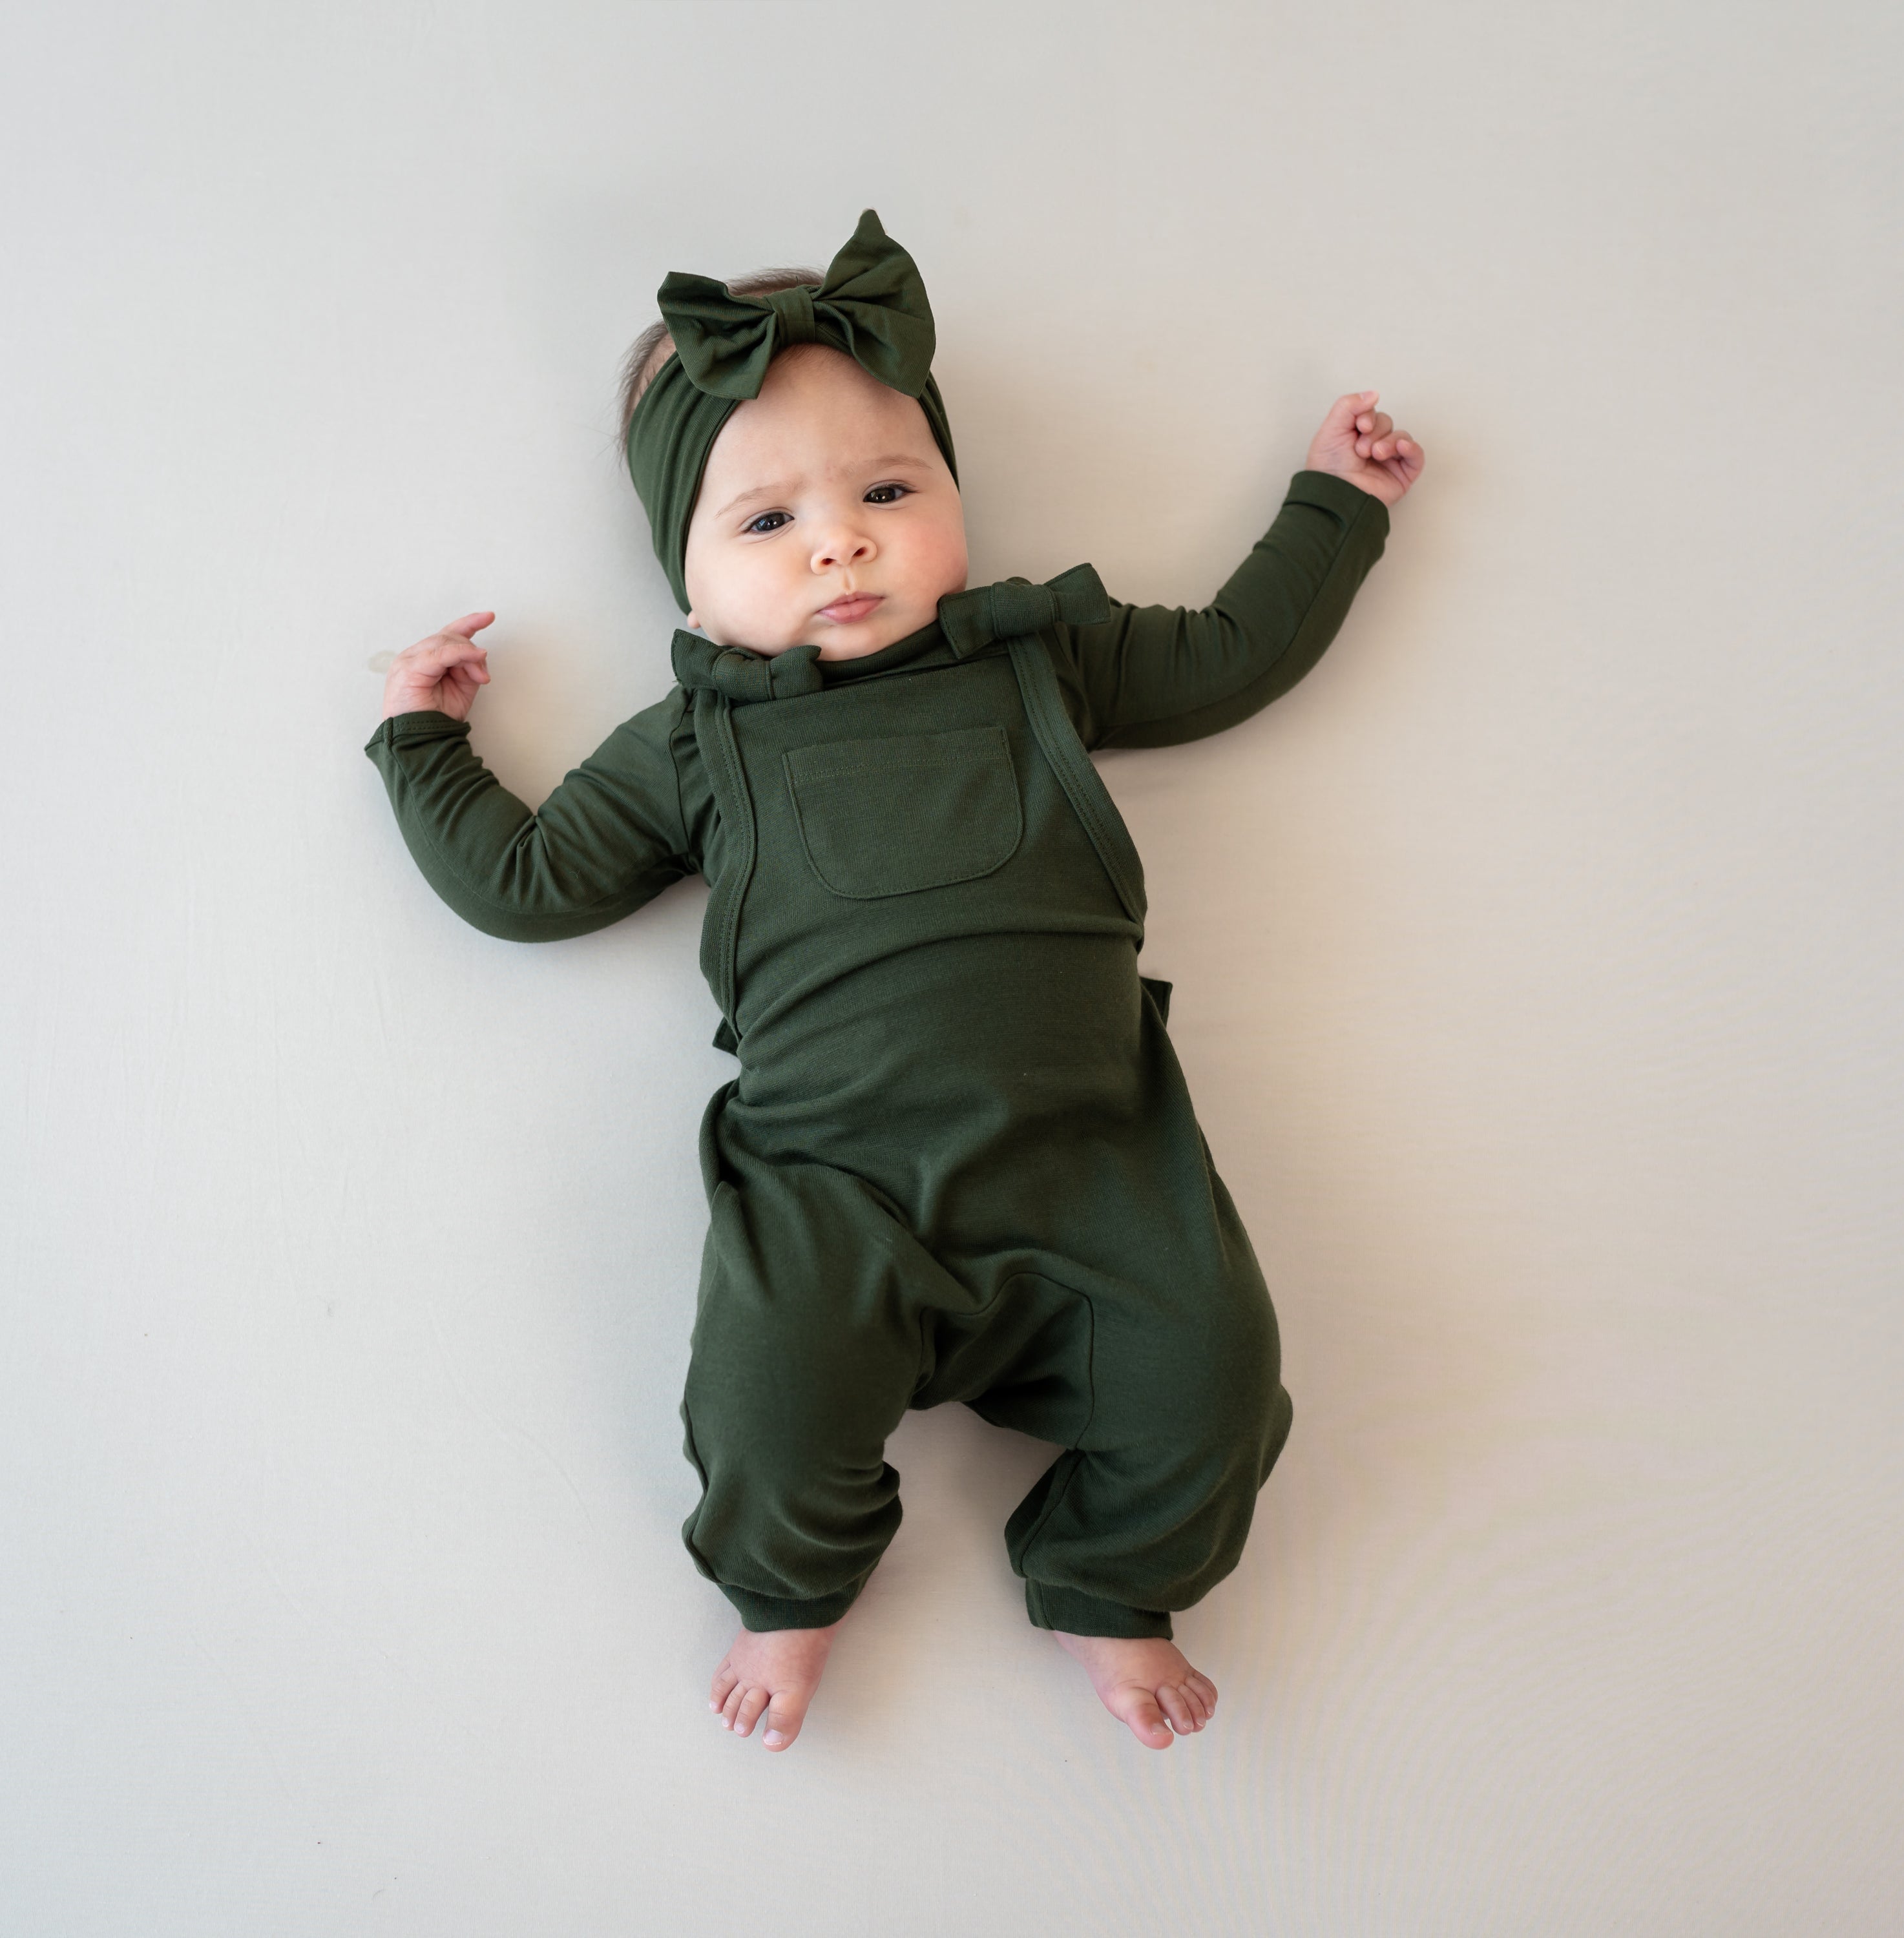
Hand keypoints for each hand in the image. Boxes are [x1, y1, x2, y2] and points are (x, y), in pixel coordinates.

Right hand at [380, 611, 494, 720]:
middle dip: (472, 652)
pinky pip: (439, 653)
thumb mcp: (461, 688)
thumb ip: (469, 668)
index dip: (468, 623)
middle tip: (483, 676)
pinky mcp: (408, 668)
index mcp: (424, 659)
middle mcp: (414, 656)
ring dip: (469, 657)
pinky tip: (474, 658)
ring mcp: (408, 660)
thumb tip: (479, 654)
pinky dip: (460, 654)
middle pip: (449, 637)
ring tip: (479, 677)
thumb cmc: (436, 718)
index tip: (489, 616)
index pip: (446, 634)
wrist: (420, 740)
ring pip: (445, 642)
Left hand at [1305, 391, 1424, 506]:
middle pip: (1387, 423)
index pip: (1372, 414)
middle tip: (1361, 449)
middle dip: (1375, 432)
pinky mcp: (1402, 475)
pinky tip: (1400, 447)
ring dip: (1389, 441)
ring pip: (1401, 436)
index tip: (1360, 426)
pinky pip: (1416, 456)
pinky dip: (1412, 448)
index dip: (1368, 416)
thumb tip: (1374, 394)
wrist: (1334, 494)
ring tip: (1375, 454)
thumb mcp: (1331, 428)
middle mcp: (1372, 447)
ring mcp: (1388, 462)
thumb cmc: (1328, 467)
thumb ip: (1349, 405)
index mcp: (1355, 436)